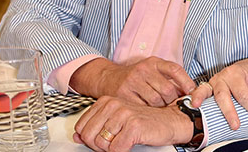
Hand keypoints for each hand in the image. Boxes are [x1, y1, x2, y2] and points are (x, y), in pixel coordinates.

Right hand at [70, 57, 195, 105]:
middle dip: (172, 100)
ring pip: (156, 100)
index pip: (175, 69)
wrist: (109, 78)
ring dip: (160, 107)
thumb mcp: (152, 70)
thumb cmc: (137, 77)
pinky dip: (148, 111)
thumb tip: (190, 91)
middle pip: (167, 89)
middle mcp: (144, 69)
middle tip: (170, 104)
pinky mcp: (124, 94)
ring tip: (158, 107)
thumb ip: (168, 78)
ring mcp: (133, 81)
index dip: (186, 82)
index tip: (192, 91)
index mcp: (154, 62)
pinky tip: (147, 110)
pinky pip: (142, 107)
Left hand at [73, 96, 191, 151]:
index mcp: (107, 101)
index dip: (91, 139)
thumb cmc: (145, 122)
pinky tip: (131, 143)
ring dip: (112, 149)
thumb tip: (77, 136)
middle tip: (115, 143)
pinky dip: (123, 151)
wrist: (171, 121)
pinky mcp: (134, 126)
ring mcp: (124, 114)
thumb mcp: (116, 121)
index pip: (81, 127)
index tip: (104, 138)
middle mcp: (114, 104)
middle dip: (99, 146)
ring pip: (102, 144)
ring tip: (124, 141)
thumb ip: (96, 126)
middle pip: (89, 137)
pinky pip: (116, 149)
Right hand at [189, 58, 247, 128]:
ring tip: (205, 112)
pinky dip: (196, 97)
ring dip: (208, 105)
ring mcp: (214, 82)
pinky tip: (193, 104)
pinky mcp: (208, 87)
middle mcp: (223, 76)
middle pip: (224, 95)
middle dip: (229, 112)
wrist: (245, 66)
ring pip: (210, 94)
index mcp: (236, 73)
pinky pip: (200, 92)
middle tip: (236, 125)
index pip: (243, 94)